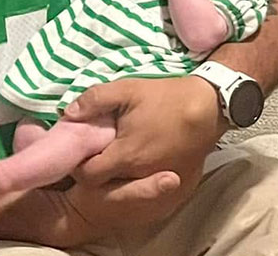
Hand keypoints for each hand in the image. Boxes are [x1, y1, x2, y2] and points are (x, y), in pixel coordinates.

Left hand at [62, 76, 223, 197]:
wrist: (209, 107)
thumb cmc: (165, 98)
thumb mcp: (126, 89)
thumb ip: (94, 100)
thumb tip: (67, 113)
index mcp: (127, 156)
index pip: (88, 176)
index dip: (78, 165)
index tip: (79, 150)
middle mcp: (141, 175)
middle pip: (105, 184)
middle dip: (94, 171)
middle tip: (93, 150)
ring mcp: (160, 181)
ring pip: (126, 187)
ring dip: (115, 175)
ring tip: (113, 153)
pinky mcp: (176, 182)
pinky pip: (148, 188)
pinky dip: (137, 179)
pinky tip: (136, 159)